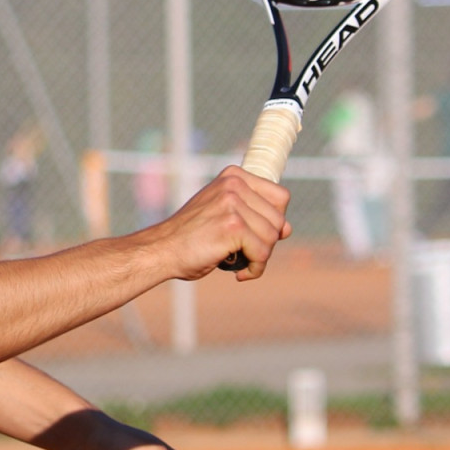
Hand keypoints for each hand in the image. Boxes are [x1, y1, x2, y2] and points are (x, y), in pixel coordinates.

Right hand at [152, 165, 290, 280]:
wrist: (161, 250)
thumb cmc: (191, 236)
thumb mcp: (223, 215)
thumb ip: (254, 216)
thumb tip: (287, 229)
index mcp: (233, 176)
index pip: (280, 197)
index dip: (274, 221)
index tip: (254, 234)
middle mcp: (234, 185)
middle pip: (279, 220)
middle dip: (265, 242)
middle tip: (242, 252)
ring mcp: (233, 204)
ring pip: (272, 238)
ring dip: (259, 257)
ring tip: (237, 261)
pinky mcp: (232, 227)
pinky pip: (262, 254)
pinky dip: (254, 269)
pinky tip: (238, 273)